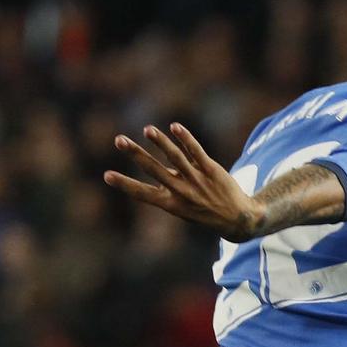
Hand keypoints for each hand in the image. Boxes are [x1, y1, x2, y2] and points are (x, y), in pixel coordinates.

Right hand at [103, 122, 264, 241]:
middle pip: (155, 170)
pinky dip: (185, 139)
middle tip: (119, 140)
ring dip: (161, 143)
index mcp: (171, 204)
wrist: (239, 220)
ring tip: (147, 129)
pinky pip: (197, 152)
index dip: (125, 184)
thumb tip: (152, 168)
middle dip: (136, 155)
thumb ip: (167, 187)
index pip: (143, 194)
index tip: (106, 175)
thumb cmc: (205, 211)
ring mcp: (197, 180)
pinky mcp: (212, 170)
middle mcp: (182, 192)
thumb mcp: (183, 207)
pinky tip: (174, 127)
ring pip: (176, 159)